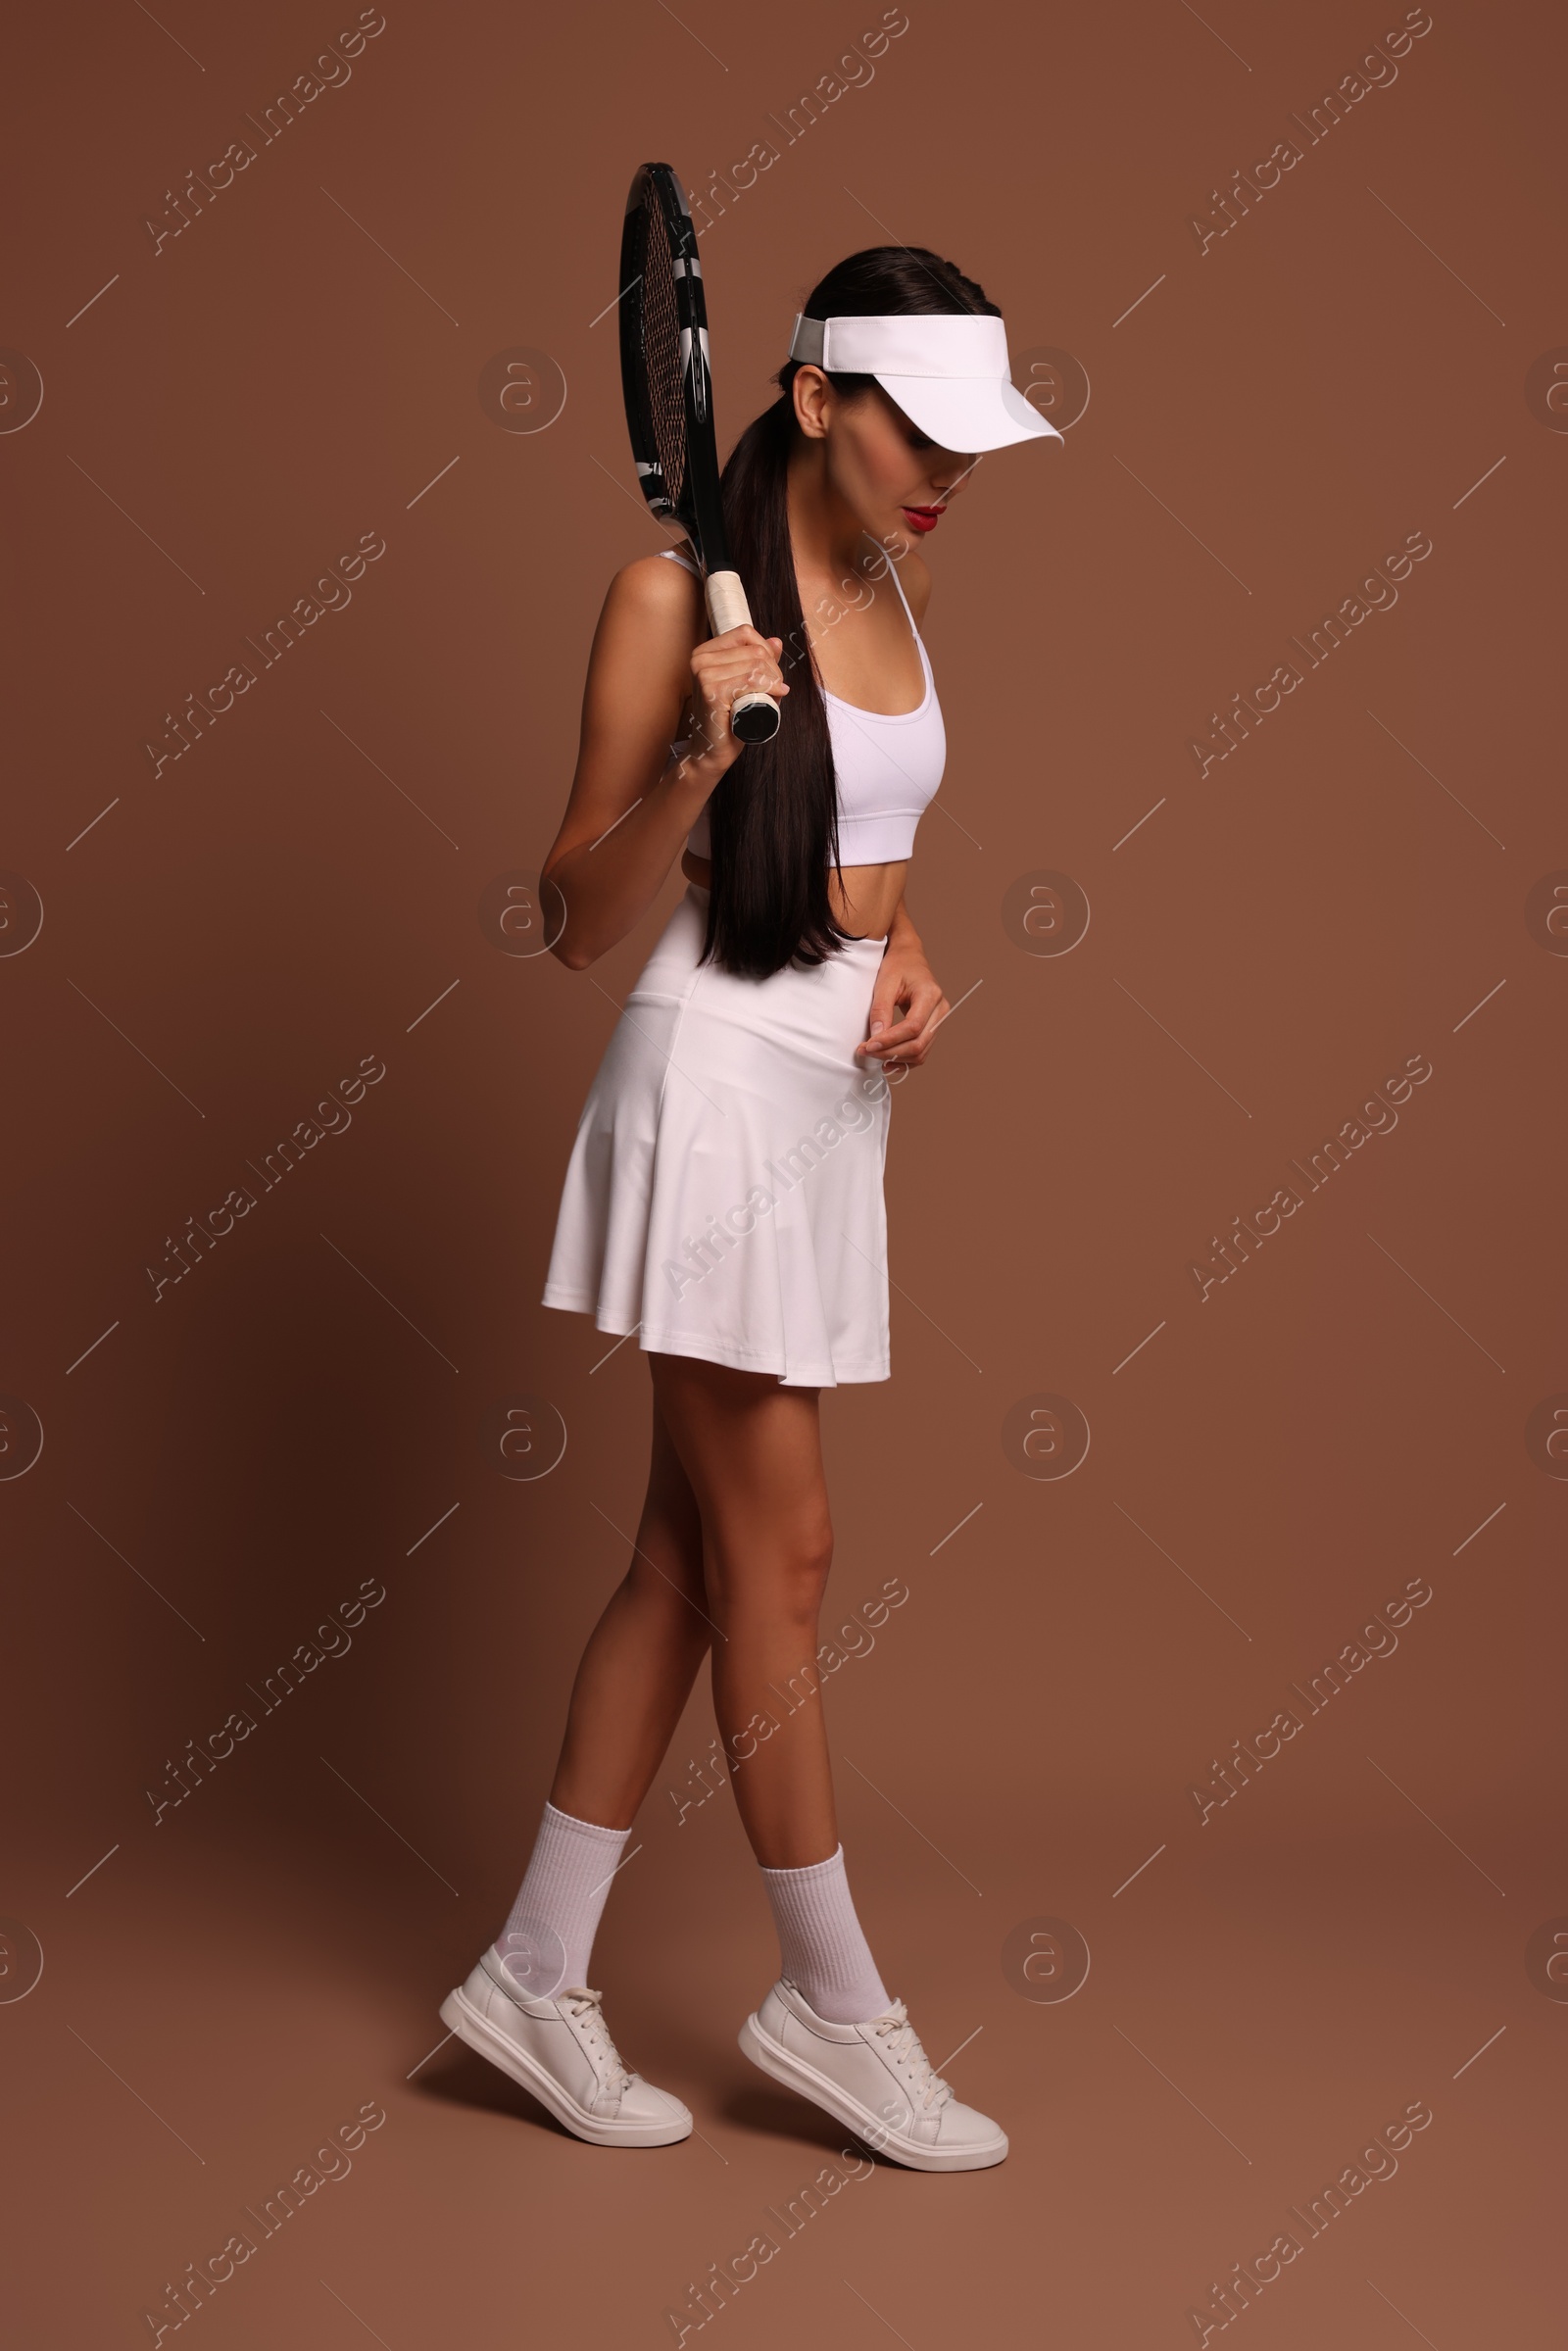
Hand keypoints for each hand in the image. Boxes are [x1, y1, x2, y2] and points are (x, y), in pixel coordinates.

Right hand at [686, 626, 786, 770]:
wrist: (712, 751)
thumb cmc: (729, 719)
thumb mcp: (745, 685)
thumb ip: (758, 661)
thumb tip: (777, 641)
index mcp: (705, 652)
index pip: (745, 633)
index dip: (766, 649)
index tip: (771, 673)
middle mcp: (700, 659)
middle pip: (754, 650)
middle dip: (774, 669)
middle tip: (776, 690)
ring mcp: (704, 674)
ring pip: (756, 664)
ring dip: (774, 680)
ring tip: (773, 696)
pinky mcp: (711, 691)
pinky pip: (750, 681)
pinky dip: (768, 688)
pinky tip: (775, 696)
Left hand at [854, 937, 948, 1072]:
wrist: (909, 958)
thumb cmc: (898, 966)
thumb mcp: (885, 983)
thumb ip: (880, 1010)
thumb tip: (876, 1037)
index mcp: (930, 995)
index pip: (912, 1026)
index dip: (890, 1040)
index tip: (869, 1045)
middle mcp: (940, 1010)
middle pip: (918, 1043)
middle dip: (890, 1052)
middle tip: (866, 1051)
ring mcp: (939, 1020)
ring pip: (921, 1052)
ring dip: (896, 1059)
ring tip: (874, 1056)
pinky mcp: (933, 1028)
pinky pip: (922, 1052)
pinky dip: (905, 1060)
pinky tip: (888, 1062)